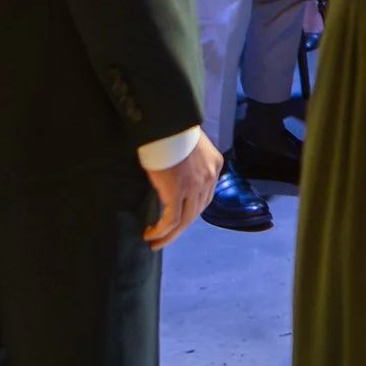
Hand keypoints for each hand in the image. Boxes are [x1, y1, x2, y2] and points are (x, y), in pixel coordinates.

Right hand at [142, 131, 223, 248]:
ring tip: (155, 242)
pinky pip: (171, 220)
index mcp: (214, 165)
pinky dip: (161, 231)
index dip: (191, 211)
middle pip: (196, 212)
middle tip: (165, 238)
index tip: (177, 219)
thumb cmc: (171, 128)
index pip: (206, 196)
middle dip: (180, 228)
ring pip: (184, 221)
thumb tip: (178, 172)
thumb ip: (190, 160)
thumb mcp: (189, 143)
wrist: (165, 122)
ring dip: (169, 235)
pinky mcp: (177, 192)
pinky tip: (150, 234)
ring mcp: (195, 186)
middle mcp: (209, 177)